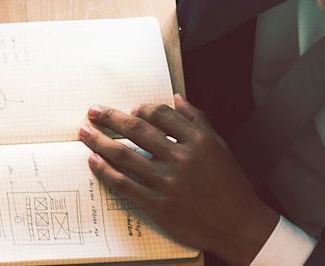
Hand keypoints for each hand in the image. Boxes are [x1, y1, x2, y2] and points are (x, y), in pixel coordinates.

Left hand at [80, 99, 281, 262]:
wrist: (239, 226)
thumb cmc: (230, 186)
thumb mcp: (220, 147)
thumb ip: (197, 120)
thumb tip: (176, 98)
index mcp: (197, 141)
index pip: (160, 114)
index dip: (140, 109)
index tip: (128, 110)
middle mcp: (181, 158)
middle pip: (136, 129)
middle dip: (109, 118)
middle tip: (92, 112)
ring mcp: (167, 182)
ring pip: (124, 155)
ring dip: (99, 141)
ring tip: (85, 133)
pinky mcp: (158, 205)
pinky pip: (124, 184)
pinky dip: (105, 171)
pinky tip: (94, 161)